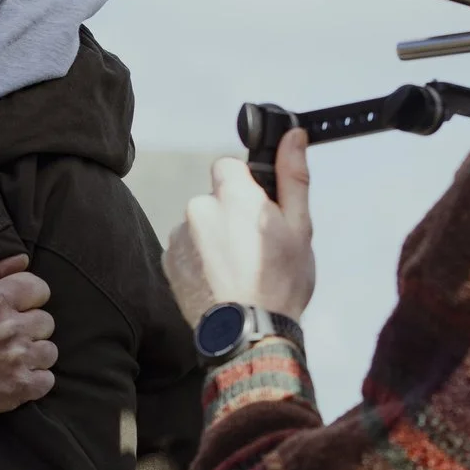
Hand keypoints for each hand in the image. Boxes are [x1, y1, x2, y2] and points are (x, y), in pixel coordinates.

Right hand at [0, 254, 56, 425]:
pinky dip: (33, 381)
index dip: (30, 301)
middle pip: (46, 322)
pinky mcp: (20, 387)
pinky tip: (14, 378)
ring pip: (49, 351)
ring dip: (34, 356)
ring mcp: (17, 359)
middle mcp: (9, 327)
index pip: (40, 289)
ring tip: (12, 360)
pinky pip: (47, 379)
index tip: (19, 312)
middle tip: (9, 340)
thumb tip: (24, 259)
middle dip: (30, 330)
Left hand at [163, 127, 314, 326]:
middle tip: (255, 246)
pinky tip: (220, 280)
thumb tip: (293, 135)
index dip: (245, 184)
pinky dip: (201, 259)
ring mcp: (180, 236)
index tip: (259, 208)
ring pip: (200, 224)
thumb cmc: (280, 282)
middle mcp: (198, 209)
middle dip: (232, 214)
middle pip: (215, 198)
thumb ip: (292, 176)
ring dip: (214, 238)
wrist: (248, 334)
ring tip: (238, 269)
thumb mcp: (300, 227)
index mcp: (232, 196)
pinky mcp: (169, 261)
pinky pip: (187, 248)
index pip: (228, 166)